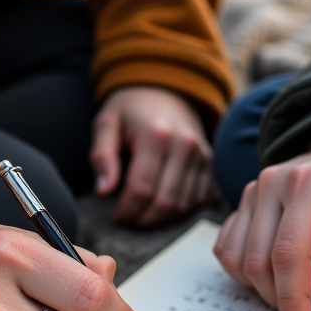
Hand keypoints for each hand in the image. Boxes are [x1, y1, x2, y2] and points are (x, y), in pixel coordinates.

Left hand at [90, 86, 212, 226]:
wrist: (164, 89)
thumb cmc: (131, 108)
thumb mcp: (107, 124)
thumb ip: (102, 156)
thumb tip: (103, 191)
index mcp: (156, 135)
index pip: (141, 188)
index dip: (126, 210)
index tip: (115, 216)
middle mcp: (184, 145)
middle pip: (164, 202)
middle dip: (142, 219)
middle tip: (126, 220)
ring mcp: (200, 154)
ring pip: (183, 205)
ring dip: (160, 219)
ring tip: (141, 216)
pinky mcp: (209, 162)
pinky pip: (198, 199)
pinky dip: (179, 210)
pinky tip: (160, 207)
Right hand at [214, 120, 310, 310]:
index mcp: (310, 186)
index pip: (288, 255)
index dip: (291, 302)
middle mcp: (272, 183)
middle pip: (258, 262)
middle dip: (279, 301)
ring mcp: (253, 190)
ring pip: (236, 258)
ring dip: (260, 289)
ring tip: (295, 292)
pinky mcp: (246, 200)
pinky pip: (227, 247)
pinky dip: (244, 272)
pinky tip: (275, 276)